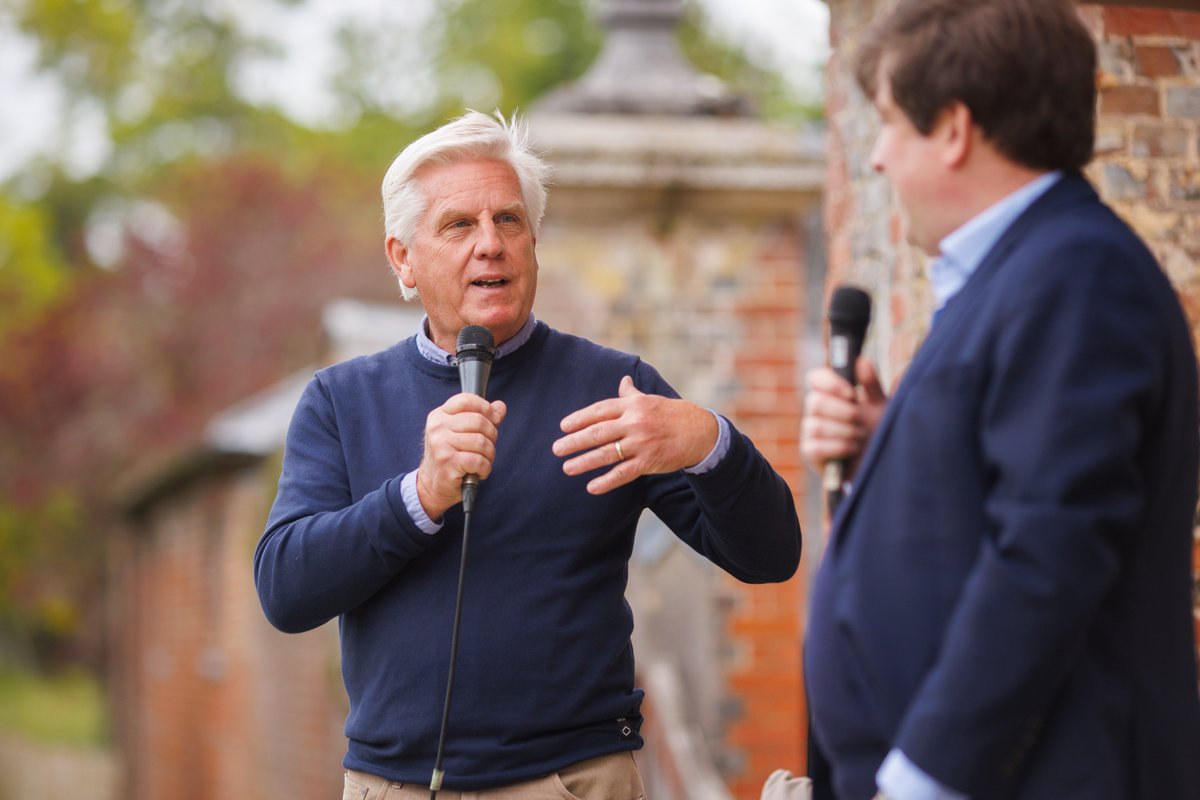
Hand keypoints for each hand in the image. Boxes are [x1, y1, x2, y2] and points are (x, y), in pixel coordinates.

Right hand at [415, 393, 506, 519]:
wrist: (432, 485)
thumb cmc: (450, 457)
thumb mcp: (462, 433)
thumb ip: (482, 417)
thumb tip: (500, 406)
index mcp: (440, 415)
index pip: (466, 400)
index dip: (485, 408)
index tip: (493, 419)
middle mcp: (438, 427)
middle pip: (479, 421)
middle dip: (491, 435)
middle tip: (487, 447)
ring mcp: (441, 444)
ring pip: (481, 442)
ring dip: (489, 455)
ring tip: (482, 461)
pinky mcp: (447, 462)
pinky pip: (479, 460)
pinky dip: (485, 468)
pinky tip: (478, 471)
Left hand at [553, 375, 717, 494]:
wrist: (700, 431)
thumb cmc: (671, 414)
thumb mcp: (650, 400)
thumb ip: (631, 394)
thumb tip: (622, 380)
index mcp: (632, 405)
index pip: (600, 410)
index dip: (580, 419)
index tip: (563, 427)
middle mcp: (635, 422)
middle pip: (599, 432)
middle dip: (575, 441)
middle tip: (557, 449)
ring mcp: (642, 443)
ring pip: (608, 453)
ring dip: (585, 462)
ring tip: (567, 468)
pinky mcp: (649, 462)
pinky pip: (624, 473)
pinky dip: (607, 481)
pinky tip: (591, 487)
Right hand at [800, 357, 886, 480]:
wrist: (879, 467)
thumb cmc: (877, 433)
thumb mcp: (880, 407)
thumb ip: (871, 385)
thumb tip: (863, 361)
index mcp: (831, 394)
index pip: (816, 377)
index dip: (831, 382)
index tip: (853, 393)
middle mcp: (816, 411)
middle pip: (814, 401)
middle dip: (844, 412)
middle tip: (861, 420)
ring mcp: (810, 431)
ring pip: (815, 425)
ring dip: (845, 432)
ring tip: (860, 437)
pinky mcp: (810, 452)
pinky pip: (816, 446)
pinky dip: (839, 447)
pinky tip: (852, 449)